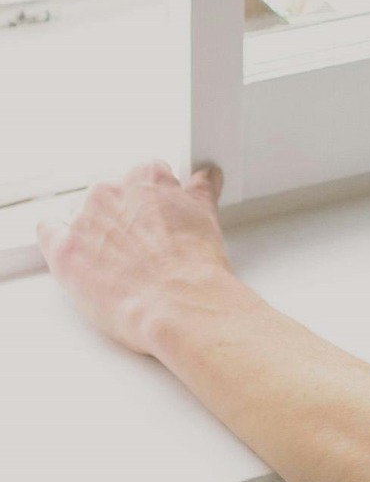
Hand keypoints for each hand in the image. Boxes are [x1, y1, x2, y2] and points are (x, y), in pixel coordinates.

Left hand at [38, 161, 240, 356]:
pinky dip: (59, 237)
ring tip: (119, 261)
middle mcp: (111, 192)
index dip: (155, 201)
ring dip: (96, 231)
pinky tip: (78, 252)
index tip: (160, 218)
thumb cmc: (194, 268)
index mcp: (147, 178)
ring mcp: (83, 220)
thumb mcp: (208, 218)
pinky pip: (49, 231)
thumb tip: (204, 179)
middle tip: (144, 246)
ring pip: (82, 215)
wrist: (178, 305)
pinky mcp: (63, 249)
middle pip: (110, 194)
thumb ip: (201, 191)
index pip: (145, 175)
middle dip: (123, 216)